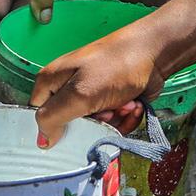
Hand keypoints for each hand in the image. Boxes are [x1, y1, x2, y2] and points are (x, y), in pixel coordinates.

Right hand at [0, 0, 53, 62]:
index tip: (10, 52)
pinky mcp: (11, 23)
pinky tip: (36, 49)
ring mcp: (1, 21)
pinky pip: (10, 40)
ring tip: (32, 61)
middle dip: (0, 57)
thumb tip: (44, 17)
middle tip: (24, 65)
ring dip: (10, 55)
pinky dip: (20, 47)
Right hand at [31, 28, 162, 148]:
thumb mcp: (79, 93)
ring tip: (124, 104)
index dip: (55, 129)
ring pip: (95, 127)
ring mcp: (92, 94)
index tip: (75, 128)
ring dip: (113, 121)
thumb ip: (54, 117)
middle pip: (71, 126)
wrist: (156, 53)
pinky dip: (125, 117)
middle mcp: (69, 88)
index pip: (39, 116)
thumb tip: (41, 142)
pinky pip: (113, 123)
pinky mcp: (111, 100)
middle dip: (93, 124)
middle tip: (106, 113)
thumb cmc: (116, 65)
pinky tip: (134, 104)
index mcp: (52, 81)